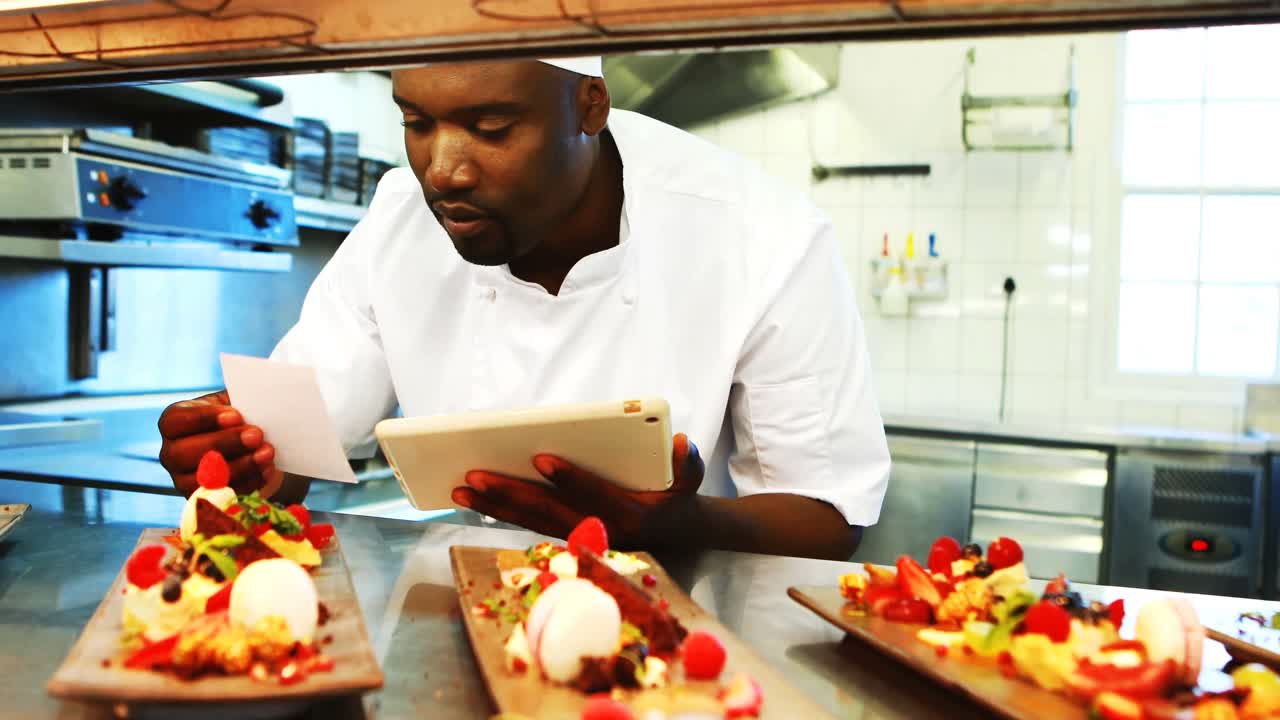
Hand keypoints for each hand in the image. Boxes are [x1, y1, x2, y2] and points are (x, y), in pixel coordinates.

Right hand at [158, 390, 282, 496]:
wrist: (249, 447)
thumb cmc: (237, 419)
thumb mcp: (233, 404)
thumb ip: (238, 403)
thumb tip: (256, 404)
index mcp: (173, 424)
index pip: (176, 421)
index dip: (203, 419)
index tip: (236, 415)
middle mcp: (172, 453)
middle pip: (184, 453)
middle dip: (224, 444)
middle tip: (256, 435)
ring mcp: (183, 480)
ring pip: (202, 479)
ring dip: (239, 466)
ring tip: (267, 453)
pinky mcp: (203, 500)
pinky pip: (222, 496)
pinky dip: (248, 483)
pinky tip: (267, 470)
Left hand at [451, 433, 704, 548]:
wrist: (676, 534)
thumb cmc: (676, 496)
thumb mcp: (689, 480)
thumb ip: (688, 464)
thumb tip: (682, 443)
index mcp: (630, 515)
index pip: (595, 494)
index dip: (569, 477)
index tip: (540, 457)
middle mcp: (600, 532)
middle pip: (548, 512)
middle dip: (509, 493)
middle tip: (472, 474)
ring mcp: (580, 538)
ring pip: (531, 523)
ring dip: (493, 507)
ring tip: (458, 490)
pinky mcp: (567, 538)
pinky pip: (529, 527)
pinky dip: (501, 514)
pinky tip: (474, 501)